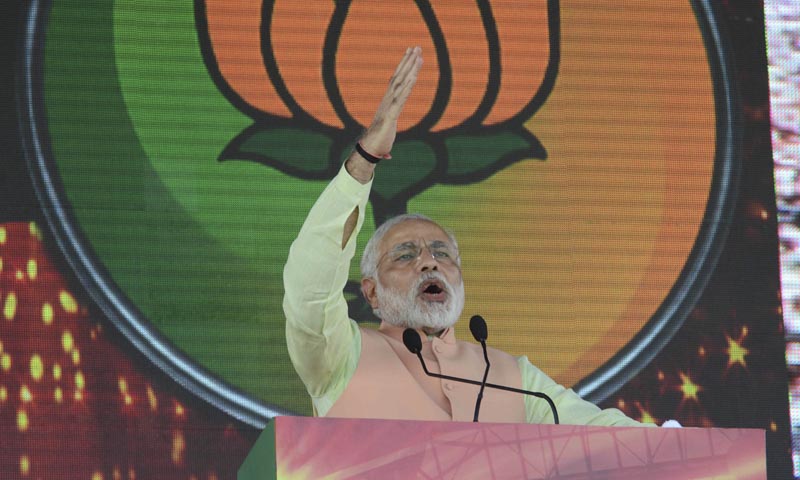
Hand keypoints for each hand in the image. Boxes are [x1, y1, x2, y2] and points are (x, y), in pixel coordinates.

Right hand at [346, 47, 421, 182]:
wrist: (369, 150)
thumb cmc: (378, 142)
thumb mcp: (387, 133)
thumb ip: (388, 133)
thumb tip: (389, 152)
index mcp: (387, 101)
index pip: (396, 79)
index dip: (403, 65)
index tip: (410, 53)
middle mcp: (388, 100)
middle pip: (399, 76)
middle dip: (408, 61)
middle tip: (416, 46)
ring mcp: (389, 106)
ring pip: (401, 83)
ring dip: (410, 69)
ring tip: (419, 55)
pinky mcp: (391, 115)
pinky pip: (401, 98)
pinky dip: (408, 87)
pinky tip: (414, 77)